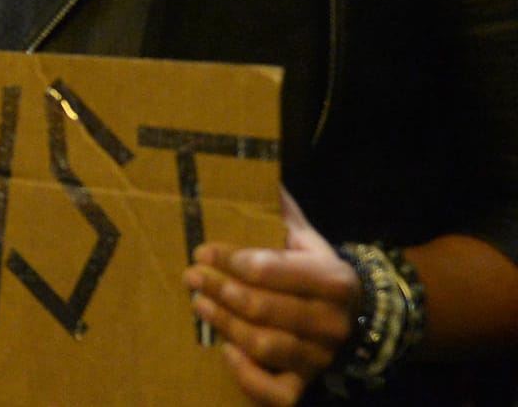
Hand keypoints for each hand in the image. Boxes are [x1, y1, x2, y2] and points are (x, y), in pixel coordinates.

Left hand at [185, 190, 357, 405]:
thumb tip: (251, 169)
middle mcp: (332, 323)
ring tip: (198, 304)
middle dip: (220, 289)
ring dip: (225, 324)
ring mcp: (321, 357)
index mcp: (333, 280)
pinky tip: (224, 351)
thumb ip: (279, 209)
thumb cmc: (318, 272)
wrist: (362, 317)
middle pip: (264, 308)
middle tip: (191, 275)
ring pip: (265, 345)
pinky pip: (277, 393)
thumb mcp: (307, 237)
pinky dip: (247, 376)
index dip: (233, 259)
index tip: (202, 249)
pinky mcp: (308, 384)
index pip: (274, 270)